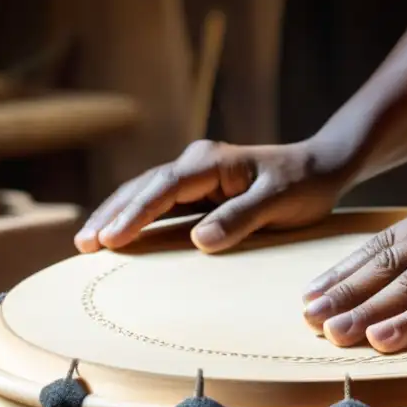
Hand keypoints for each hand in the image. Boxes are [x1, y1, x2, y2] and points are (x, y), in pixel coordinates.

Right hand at [74, 139, 348, 253]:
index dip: (136, 213)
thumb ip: (241, 218)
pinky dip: (135, 217)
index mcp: (212, 162)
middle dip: (112, 214)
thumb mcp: (280, 202)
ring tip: (87, 242)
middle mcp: (197, 163)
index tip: (112, 238)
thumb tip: (199, 241)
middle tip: (84, 244)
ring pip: (145, 193)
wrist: (322, 168)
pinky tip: (117, 235)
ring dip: (116, 215)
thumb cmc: (304, 185)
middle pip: (143, 188)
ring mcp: (196, 176)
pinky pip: (159, 203)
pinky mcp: (199, 191)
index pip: (164, 187)